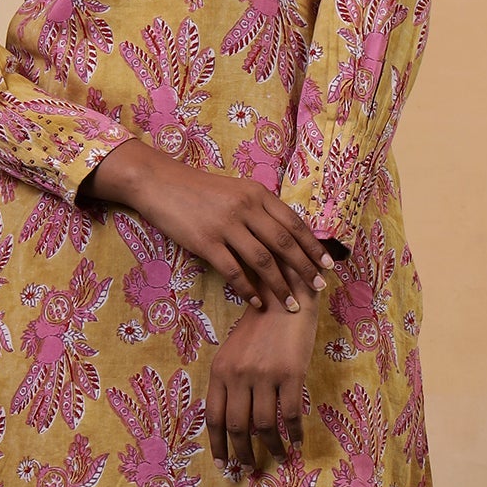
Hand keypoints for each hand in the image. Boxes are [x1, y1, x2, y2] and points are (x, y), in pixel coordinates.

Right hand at [80, 139, 334, 313]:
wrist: (159, 182)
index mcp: (257, 193)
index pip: (294, 223)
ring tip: (291, 304)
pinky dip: (247, 288)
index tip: (327, 265)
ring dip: (280, 285)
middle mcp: (246, 207)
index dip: (313, 246)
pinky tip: (256, 301)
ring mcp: (226, 224)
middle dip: (305, 268)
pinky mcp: (205, 241)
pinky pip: (233, 270)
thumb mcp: (236, 190)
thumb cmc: (198, 189)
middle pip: (284, 243)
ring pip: (263, 260)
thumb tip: (285, 236)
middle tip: (318, 289)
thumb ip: (259, 209)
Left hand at [205, 291, 321, 470]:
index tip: (223, 465)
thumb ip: (230, 383)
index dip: (217, 446)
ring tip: (278, 458)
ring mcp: (264, 375)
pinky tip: (297, 442)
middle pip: (237, 427)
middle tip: (249, 469)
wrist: (286, 296)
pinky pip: (291, 413)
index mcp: (220, 371)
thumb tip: (234, 425)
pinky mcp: (291, 373)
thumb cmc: (260, 326)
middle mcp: (238, 375)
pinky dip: (295, 432)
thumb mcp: (234, 352)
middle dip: (242, 454)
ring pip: (264, 425)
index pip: (213, 418)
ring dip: (271, 447)